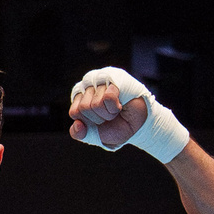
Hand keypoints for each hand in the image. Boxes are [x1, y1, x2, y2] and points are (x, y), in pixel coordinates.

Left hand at [68, 65, 190, 162]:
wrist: (139, 126)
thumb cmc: (117, 126)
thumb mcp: (95, 135)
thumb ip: (81, 134)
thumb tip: (77, 125)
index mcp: (79, 98)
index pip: (74, 112)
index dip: (89, 121)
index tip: (100, 120)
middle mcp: (88, 85)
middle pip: (83, 108)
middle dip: (99, 118)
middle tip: (111, 115)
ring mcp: (101, 79)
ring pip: (95, 104)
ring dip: (108, 113)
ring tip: (116, 109)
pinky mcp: (115, 78)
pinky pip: (107, 97)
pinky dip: (114, 106)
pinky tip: (121, 103)